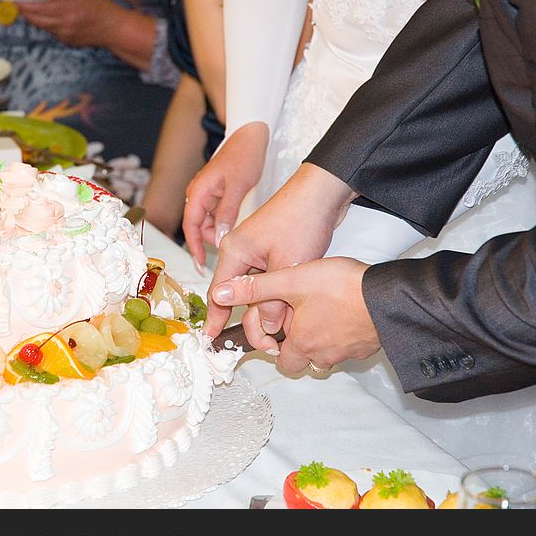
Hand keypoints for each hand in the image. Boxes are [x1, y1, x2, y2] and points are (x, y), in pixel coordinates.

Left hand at [17, 0, 119, 47]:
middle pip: (34, 19)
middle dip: (24, 10)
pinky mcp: (66, 42)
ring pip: (41, 26)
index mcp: (66, 9)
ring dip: (35, 17)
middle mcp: (62, 25)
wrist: (114, 29)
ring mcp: (63, 36)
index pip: (36, 7)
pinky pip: (51, 31)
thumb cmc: (100, 6)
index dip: (22, 2)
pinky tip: (52, 17)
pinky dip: (47, 23)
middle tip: (19, 2)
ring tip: (33, 7)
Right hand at [182, 124, 267, 266]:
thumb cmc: (243, 155)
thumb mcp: (237, 187)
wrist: (250, 136)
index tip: (199, 265)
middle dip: (211, 241)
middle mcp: (198, 194)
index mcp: (198, 192)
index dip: (194, 247)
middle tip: (229, 252)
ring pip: (208, 222)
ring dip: (220, 232)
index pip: (190, 226)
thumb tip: (221, 238)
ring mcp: (207, 194)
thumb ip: (227, 213)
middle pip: (198, 227)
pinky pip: (216, 215)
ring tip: (238, 240)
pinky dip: (225, 223)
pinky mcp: (217, 194)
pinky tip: (238, 227)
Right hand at [204, 163, 356, 340]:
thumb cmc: (301, 219)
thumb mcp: (288, 265)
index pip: (219, 292)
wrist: (322, 193)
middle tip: (263, 342)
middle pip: (239, 293)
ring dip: (269, 306)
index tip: (212, 337)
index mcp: (234, 251)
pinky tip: (291, 308)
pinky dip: (278, 295)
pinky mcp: (272, 250)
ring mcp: (256, 250)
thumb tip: (267, 327)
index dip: (216, 317)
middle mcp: (240, 250)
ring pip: (257, 289)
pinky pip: (268, 280)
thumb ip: (273, 300)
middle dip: (252, 317)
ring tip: (283, 329)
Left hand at [210, 257, 379, 372]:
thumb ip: (255, 288)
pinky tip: (344, 312)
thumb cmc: (341, 288)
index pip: (282, 360)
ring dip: (321, 339)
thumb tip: (220, 294)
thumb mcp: (291, 280)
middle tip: (299, 319)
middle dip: (298, 344)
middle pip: (305, 360)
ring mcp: (349, 353)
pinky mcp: (368, 346)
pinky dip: (343, 334)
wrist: (388, 295)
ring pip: (327, 354)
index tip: (276, 329)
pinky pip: (349, 346)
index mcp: (302, 344)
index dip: (275, 346)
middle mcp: (325, 355)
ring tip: (321, 311)